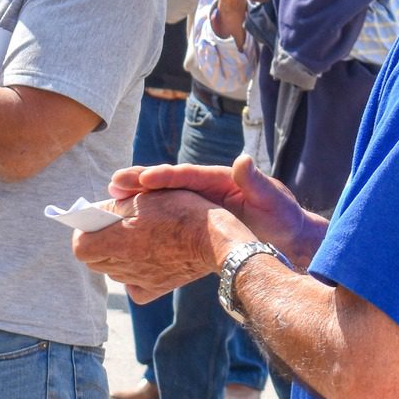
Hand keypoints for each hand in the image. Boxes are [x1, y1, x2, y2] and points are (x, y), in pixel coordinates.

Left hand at [72, 187, 250, 305]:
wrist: (214, 239)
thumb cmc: (179, 211)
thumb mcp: (143, 197)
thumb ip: (112, 207)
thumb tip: (95, 214)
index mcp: (116, 242)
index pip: (80, 246)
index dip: (84, 231)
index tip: (94, 221)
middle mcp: (123, 266)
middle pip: (94, 260)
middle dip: (98, 242)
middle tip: (114, 227)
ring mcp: (140, 280)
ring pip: (113, 271)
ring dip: (115, 256)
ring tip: (133, 240)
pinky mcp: (156, 288)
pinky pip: (133, 287)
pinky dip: (133, 276)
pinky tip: (143, 261)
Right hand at [109, 155, 317, 263]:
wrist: (287, 238)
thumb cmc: (283, 218)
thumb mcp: (272, 200)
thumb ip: (257, 182)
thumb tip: (242, 161)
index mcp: (221, 178)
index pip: (188, 174)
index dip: (165, 175)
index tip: (144, 178)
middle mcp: (206, 187)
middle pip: (169, 181)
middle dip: (141, 180)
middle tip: (114, 183)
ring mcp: (199, 203)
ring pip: (163, 198)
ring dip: (138, 197)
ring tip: (111, 199)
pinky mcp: (196, 221)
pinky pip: (168, 216)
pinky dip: (148, 215)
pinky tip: (129, 223)